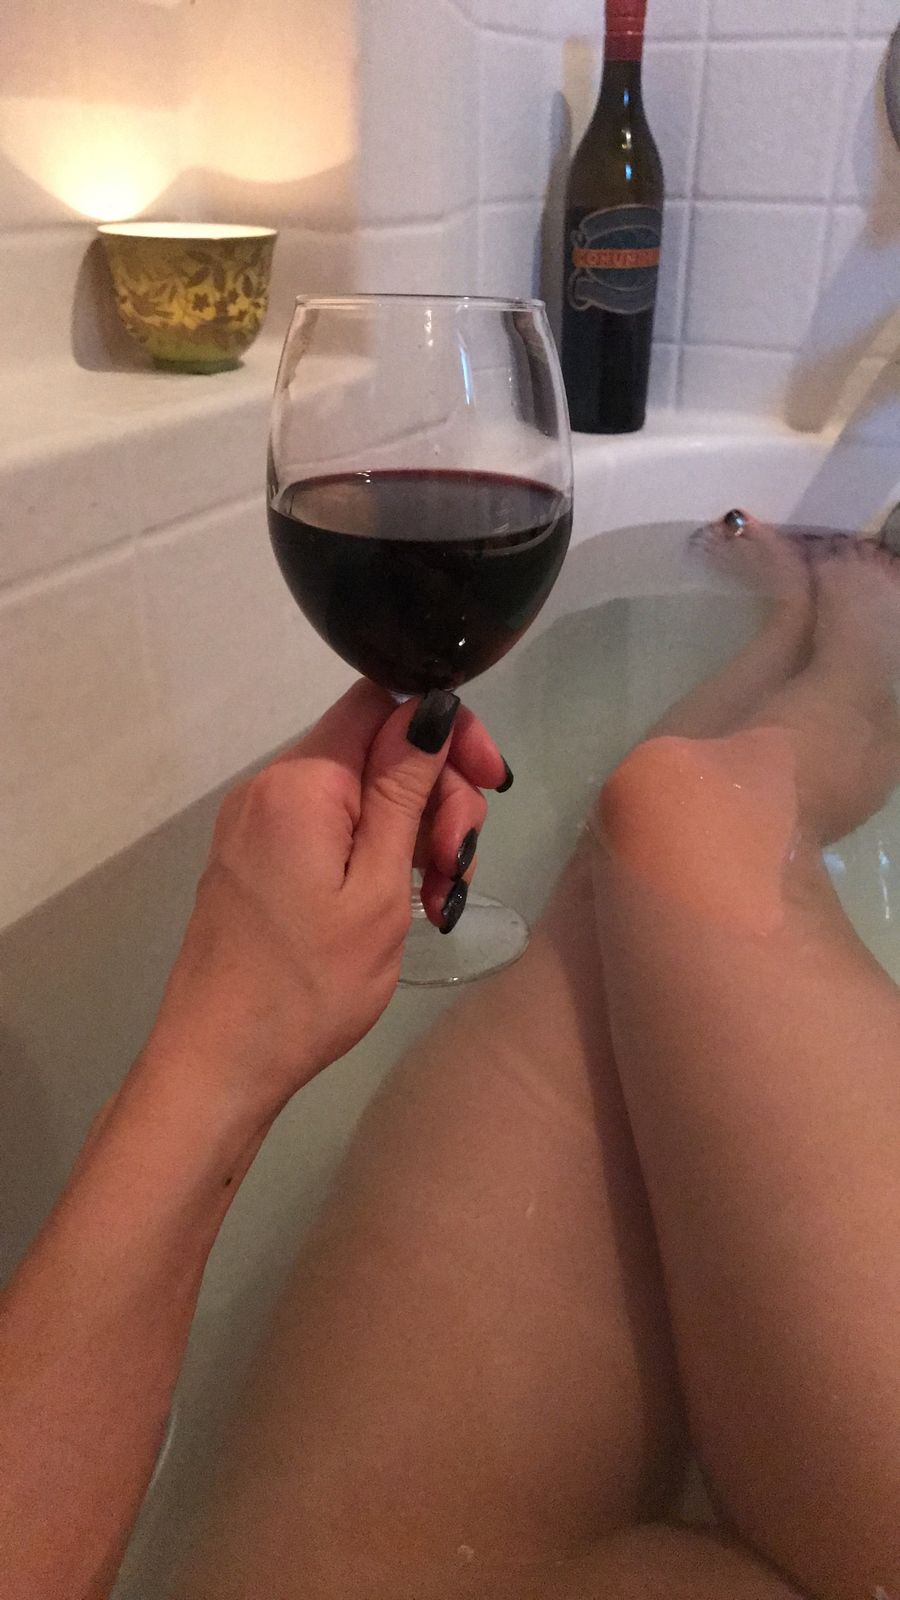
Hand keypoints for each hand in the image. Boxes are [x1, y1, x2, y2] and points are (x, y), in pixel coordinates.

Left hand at [144, 682, 507, 1122]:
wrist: (219, 1063)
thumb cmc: (309, 985)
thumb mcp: (378, 889)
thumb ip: (404, 792)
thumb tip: (430, 708)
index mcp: (302, 781)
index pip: (384, 702)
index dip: (446, 729)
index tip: (491, 783)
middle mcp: (271, 785)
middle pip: (377, 747)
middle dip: (436, 795)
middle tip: (454, 870)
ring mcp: (258, 821)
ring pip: (360, 791)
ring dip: (412, 832)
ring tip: (433, 900)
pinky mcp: (256, 855)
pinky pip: (330, 824)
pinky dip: (374, 851)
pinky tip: (400, 900)